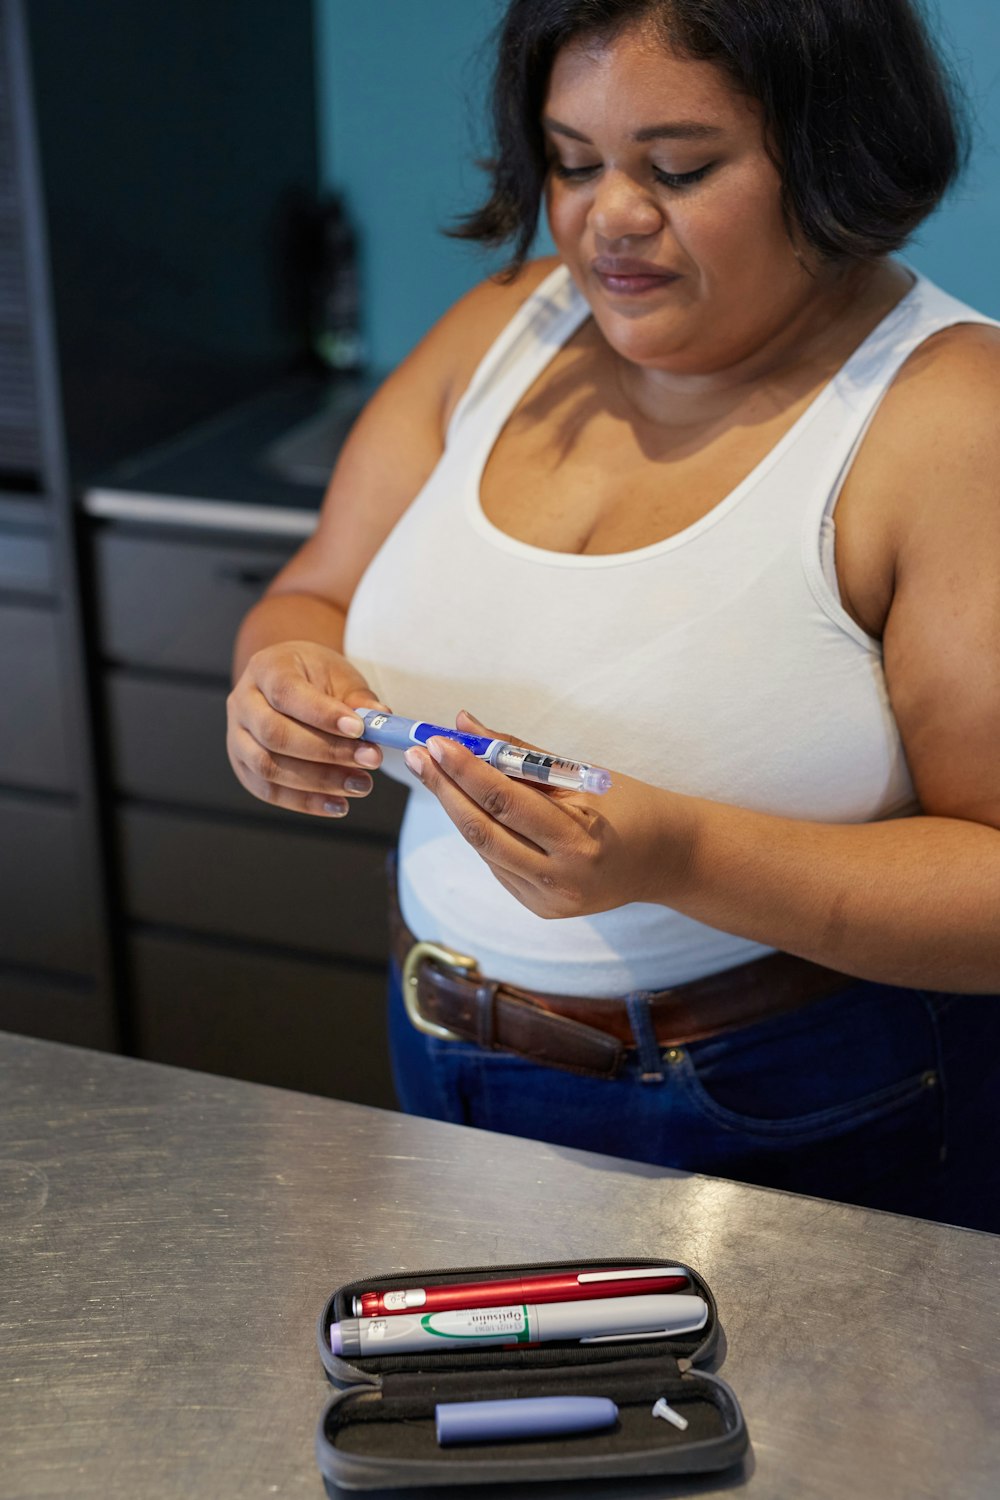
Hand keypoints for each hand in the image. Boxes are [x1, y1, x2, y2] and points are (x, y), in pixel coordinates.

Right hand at [226, 640, 388, 817]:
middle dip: (326, 752)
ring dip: (318, 782)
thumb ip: (359, 699)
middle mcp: (242, 702)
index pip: (287, 693)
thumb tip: (381, 719)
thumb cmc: (315, 677)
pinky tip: (338, 804)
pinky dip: (305, 802)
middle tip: (370, 760)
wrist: (289, 682)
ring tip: (360, 785)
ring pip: (268, 767)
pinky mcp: (243, 767)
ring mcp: (236, 737)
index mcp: (265, 669)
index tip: (360, 730)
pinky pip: (269, 791)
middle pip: (274, 734)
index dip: (322, 715)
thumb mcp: (339, 676)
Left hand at [402, 711, 690, 917]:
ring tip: (433, 771)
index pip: (506, 803)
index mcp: (579, 843)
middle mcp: (561, 880)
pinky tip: (467, 804)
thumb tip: (464, 725)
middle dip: (445, 790)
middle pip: (483, 832)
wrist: (668, 860)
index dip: (466, 771)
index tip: (437, 741)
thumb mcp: (582, 773)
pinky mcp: (541, 909)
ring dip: (455, 808)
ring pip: (484, 849)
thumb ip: (519, 752)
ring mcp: (548, 901)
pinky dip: (481, 830)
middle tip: (419, 755)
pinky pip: (498, 864)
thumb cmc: (631, 805)